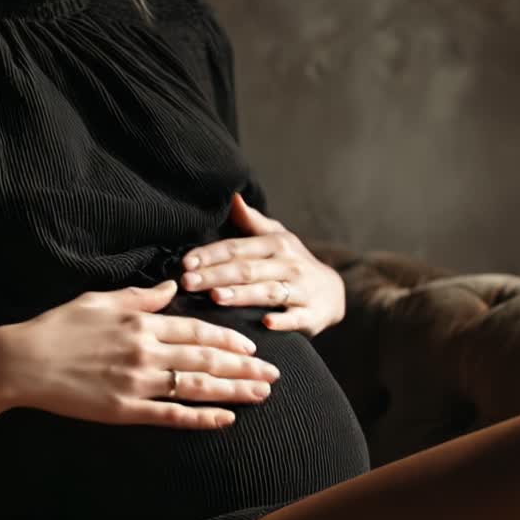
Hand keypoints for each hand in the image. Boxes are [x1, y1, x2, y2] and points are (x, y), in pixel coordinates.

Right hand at [0, 279, 281, 428]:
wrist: (23, 362)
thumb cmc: (58, 326)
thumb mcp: (100, 299)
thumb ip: (141, 295)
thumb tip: (172, 285)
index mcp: (141, 322)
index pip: (197, 331)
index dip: (229, 339)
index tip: (253, 346)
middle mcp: (146, 351)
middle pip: (206, 360)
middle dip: (245, 367)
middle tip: (275, 374)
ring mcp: (137, 383)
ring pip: (197, 387)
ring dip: (234, 391)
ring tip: (262, 395)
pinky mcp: (124, 410)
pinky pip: (171, 415)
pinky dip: (201, 418)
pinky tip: (225, 420)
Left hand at [178, 192, 345, 336]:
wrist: (333, 292)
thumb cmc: (293, 263)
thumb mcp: (277, 238)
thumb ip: (252, 221)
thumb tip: (232, 197)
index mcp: (276, 244)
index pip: (237, 248)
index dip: (211, 254)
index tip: (186, 262)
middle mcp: (289, 264)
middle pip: (248, 270)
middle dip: (216, 275)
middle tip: (188, 282)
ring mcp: (301, 290)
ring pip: (269, 291)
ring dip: (243, 295)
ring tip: (216, 298)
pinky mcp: (311, 315)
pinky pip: (296, 318)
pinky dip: (283, 321)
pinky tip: (266, 323)